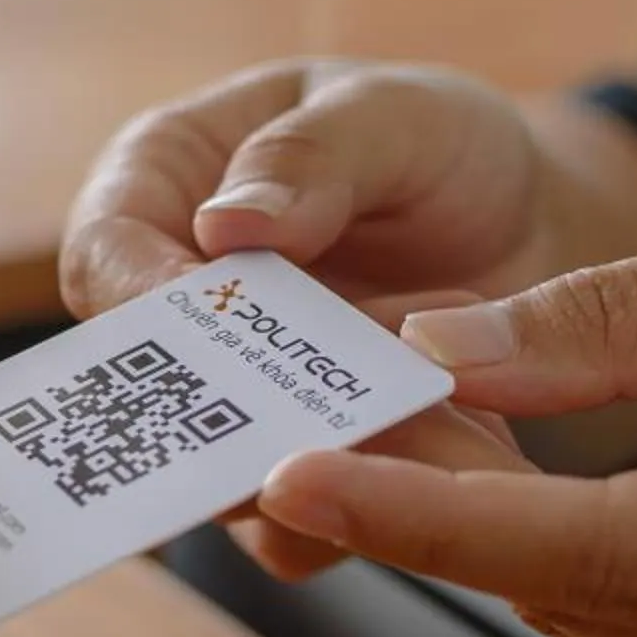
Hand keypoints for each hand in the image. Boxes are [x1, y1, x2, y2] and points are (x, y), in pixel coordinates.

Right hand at [61, 60, 636, 575]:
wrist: (529, 224)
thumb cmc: (437, 141)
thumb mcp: (391, 115)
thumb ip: (312, 159)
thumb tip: (224, 227)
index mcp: (167, 181)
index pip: (107, 256)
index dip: (143, 307)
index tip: (220, 341)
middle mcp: (179, 295)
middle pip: (151, 381)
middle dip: (239, 413)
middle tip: (330, 424)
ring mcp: (236, 389)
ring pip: (226, 470)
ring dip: (329, 460)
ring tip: (442, 421)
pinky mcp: (297, 459)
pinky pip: (304, 521)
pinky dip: (379, 503)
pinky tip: (465, 445)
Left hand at [259, 225, 636, 636]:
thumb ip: (626, 321)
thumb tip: (451, 351)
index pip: (595, 547)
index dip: (434, 517)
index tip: (303, 480)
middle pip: (573, 589)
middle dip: (435, 501)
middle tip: (329, 411)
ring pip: (591, 615)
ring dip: (492, 527)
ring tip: (424, 421)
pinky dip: (564, 558)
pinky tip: (526, 478)